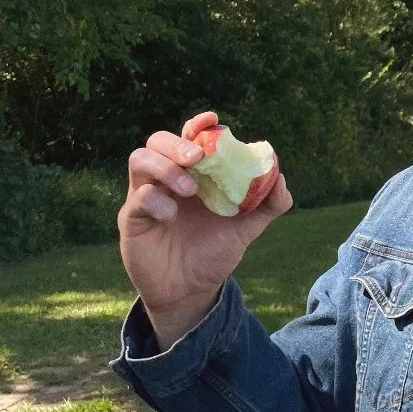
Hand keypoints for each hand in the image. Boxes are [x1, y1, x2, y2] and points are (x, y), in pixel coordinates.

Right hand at [118, 111, 292, 347]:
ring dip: (165, 167)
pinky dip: (154, 200)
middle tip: (196, 156)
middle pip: (159, 141)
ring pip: (140, 159)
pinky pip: (136, 197)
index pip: (190, 138)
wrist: (191, 291)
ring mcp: (146, 196)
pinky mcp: (132, 218)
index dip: (199, 125)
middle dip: (177, 142)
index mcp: (194, 174)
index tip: (213, 120)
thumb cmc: (214, 253)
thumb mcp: (246, 229)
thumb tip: (280, 177)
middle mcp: (167, 179)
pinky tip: (171, 217)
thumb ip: (267, 204)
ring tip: (189, 188)